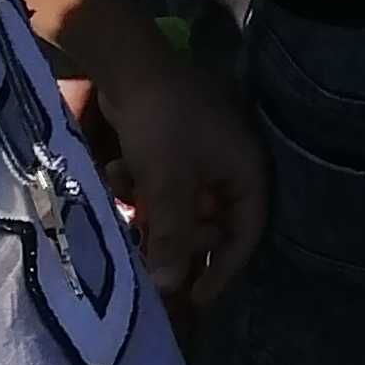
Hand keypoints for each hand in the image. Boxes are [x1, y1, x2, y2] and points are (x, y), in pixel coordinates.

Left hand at [88, 28, 269, 308]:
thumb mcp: (167, 184)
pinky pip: (165, 184)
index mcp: (247, 171)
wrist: (132, 65)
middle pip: (210, 223)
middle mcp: (231, 165)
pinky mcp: (177, 147)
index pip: (246, 233)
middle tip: (146, 242)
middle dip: (174, 235)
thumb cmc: (163, 123)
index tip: (195, 298)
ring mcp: (204, 155)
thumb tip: (170, 289)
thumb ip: (171, 238)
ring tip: (124, 194)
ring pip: (181, 205)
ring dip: (152, 208)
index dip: (223, 269)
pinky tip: (118, 171)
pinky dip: (142, 185)